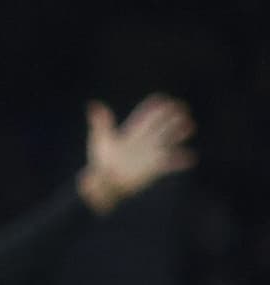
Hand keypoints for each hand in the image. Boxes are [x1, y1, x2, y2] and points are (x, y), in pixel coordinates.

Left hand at [79, 94, 194, 212]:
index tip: (166, 100)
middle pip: (163, 125)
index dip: (156, 107)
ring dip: (181, 132)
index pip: (148, 115)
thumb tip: (93, 105)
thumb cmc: (101, 162)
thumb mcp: (101, 140)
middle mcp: (146, 140)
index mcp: (134, 131)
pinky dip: (181, 160)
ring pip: (170, 140)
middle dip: (174, 117)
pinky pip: (171, 163)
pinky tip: (190, 157)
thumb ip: (101, 123)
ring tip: (190, 126)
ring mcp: (152, 153)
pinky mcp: (156, 168)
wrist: (105, 183)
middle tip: (183, 110)